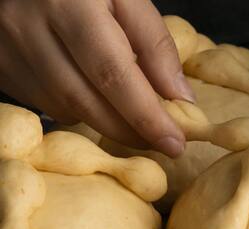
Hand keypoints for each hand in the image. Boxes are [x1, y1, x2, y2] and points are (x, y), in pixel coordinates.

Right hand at [0, 0, 192, 155]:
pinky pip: (43, 103)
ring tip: (133, 118)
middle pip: (85, 100)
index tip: (174, 143)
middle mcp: (29, 27)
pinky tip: (95, 98)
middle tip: (162, 142)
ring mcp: (8, 48)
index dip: (145, 115)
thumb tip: (179, 98)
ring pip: (63, 107)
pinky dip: (77, 109)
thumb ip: (155, 43)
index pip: (113, 74)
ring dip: (104, 122)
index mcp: (70, 4)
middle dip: (129, 130)